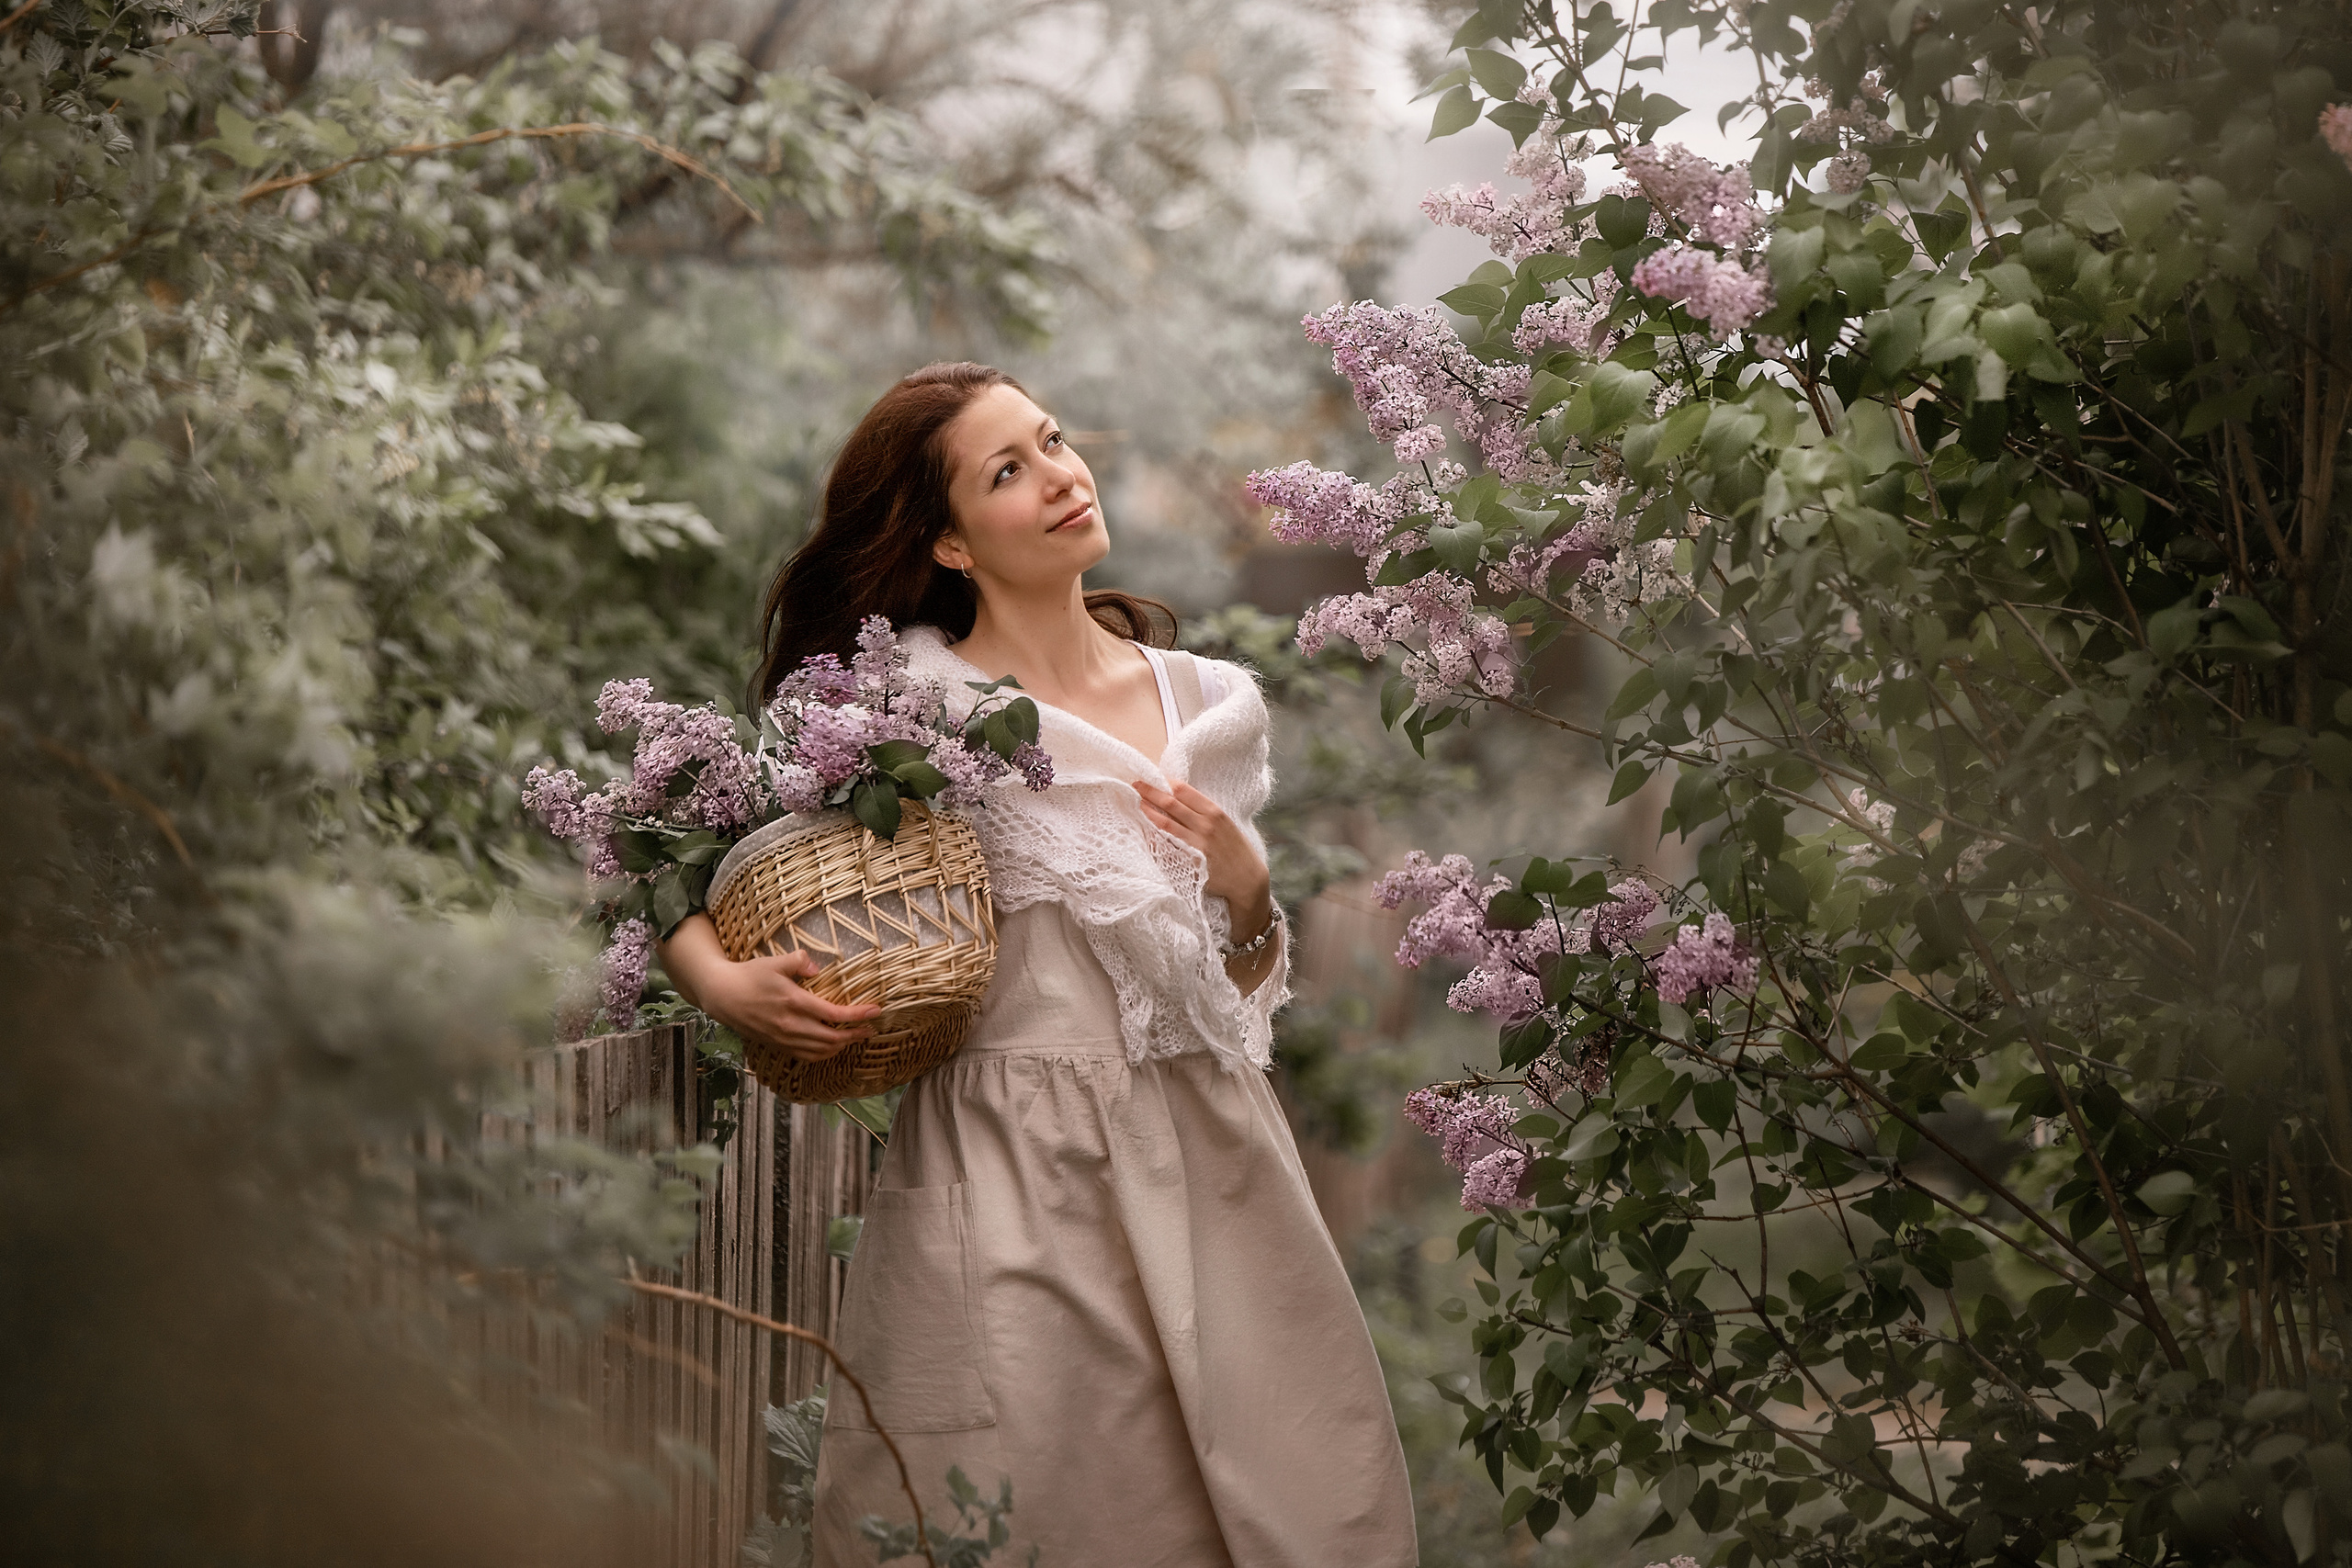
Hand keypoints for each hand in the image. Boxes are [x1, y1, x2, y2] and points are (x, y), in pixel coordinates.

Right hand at [661, 916, 881, 1062]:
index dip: (858, 1016)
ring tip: (855, 1037)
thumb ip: (800, 961)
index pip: (834, 1015)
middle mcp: (791, 1025)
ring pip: (820, 1051)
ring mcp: (783, 1038)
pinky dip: (823, 1054)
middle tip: (870, 1028)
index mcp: (794, 1002)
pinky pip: (805, 1056)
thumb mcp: (775, 961)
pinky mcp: (776, 1045)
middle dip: (855, 1035)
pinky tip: (831, 1048)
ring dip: (841, 1046)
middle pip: (832, 1039)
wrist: (722, 995)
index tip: (875, 1011)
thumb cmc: (749, 975)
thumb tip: (818, 968)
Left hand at [1132, 779, 1273, 937]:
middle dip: (1150, 791)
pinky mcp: (1192, 859)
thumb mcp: (1224, 823)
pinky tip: (1144, 829)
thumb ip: (1204, 812)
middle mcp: (1205, 824)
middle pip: (1171, 802)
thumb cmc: (1235, 849)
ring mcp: (1198, 842)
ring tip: (1136, 803)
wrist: (1247, 878)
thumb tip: (1178, 798)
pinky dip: (1154, 836)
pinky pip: (1168, 845)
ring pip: (1166, 822)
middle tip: (1135, 784)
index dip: (1165, 781)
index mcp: (1214, 811)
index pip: (1183, 789)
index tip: (1152, 777)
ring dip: (1148, 811)